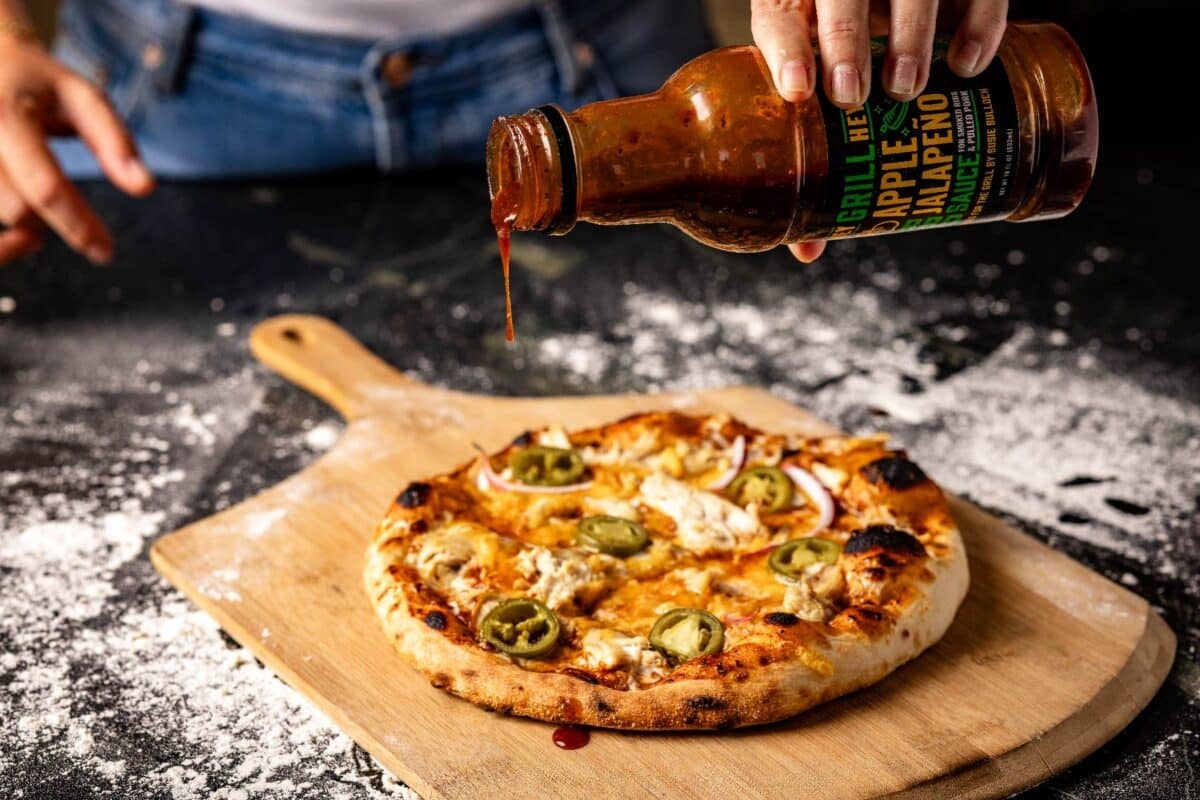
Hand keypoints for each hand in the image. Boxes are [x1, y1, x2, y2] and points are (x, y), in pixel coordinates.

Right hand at [0, 32, 153, 264]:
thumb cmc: (36, 80)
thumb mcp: (80, 95)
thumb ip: (113, 139)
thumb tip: (144, 187)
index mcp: (4, 116)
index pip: (45, 187)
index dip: (79, 225)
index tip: (105, 252)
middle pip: (17, 210)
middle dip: (50, 217)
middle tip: (66, 200)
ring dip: (22, 221)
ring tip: (37, 196)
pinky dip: (3, 236)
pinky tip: (20, 224)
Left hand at [750, 0, 1007, 262]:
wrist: (887, 8)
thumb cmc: (844, 69)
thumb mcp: (826, 99)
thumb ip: (816, 160)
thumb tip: (807, 249)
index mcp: (796, 8)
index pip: (780, 17)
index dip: (786, 51)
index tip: (798, 91)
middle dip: (845, 44)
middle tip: (856, 97)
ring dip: (908, 34)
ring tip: (907, 89)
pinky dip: (979, 23)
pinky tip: (969, 65)